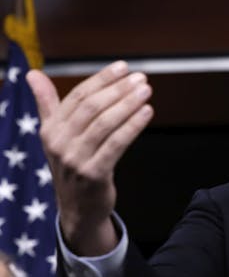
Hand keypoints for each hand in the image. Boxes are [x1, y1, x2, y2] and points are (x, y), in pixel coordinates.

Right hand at [27, 60, 153, 255]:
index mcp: (50, 129)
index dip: (102, 79)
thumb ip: (47, 104)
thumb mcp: (55, 135)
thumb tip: (32, 74)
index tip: (123, 67)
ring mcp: (75, 159)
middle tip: (141, 78)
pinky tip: (147, 113)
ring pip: (105, 123)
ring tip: (146, 91)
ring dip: (128, 104)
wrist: (78, 208)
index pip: (78, 96)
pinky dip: (132, 126)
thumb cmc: (72, 165)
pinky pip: (116, 144)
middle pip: (92, 107)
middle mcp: (59, 142)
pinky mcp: (93, 174)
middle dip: (118, 90)